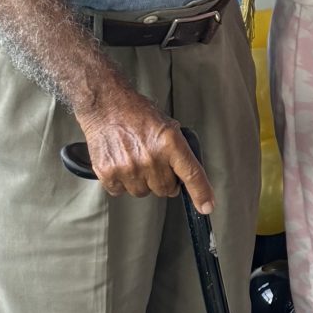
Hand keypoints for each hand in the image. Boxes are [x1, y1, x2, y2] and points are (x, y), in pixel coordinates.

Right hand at [75, 82, 214, 214]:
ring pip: (143, 192)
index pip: (191, 174)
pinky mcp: (109, 174)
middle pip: (165, 190)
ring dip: (142, 182)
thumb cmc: (137, 113)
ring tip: (135, 160)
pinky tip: (121, 163)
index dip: (201, 193)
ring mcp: (129, 167)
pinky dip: (122, 182)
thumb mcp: (167, 126)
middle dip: (164, 181)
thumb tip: (186, 175)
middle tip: (155, 164)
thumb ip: (178, 150)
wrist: (106, 106)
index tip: (206, 207)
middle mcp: (151, 157)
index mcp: (170, 143)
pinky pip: (121, 192)